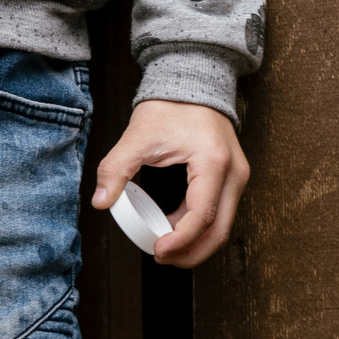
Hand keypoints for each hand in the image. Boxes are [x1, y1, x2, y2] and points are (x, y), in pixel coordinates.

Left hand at [91, 100, 249, 268]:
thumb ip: (116, 169)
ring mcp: (237, 175)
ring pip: (224, 226)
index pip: (202, 216)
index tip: (158, 251)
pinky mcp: (233, 176)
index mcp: (213, 162)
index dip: (180, 241)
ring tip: (166, 247)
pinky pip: (221, 212)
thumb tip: (100, 201)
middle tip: (162, 258)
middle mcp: (233, 172)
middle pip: (220, 231)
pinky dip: (201, 227)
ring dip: (197, 243)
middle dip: (191, 253)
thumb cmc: (170, 105)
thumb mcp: (138, 136)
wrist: (191, 80)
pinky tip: (176, 229)